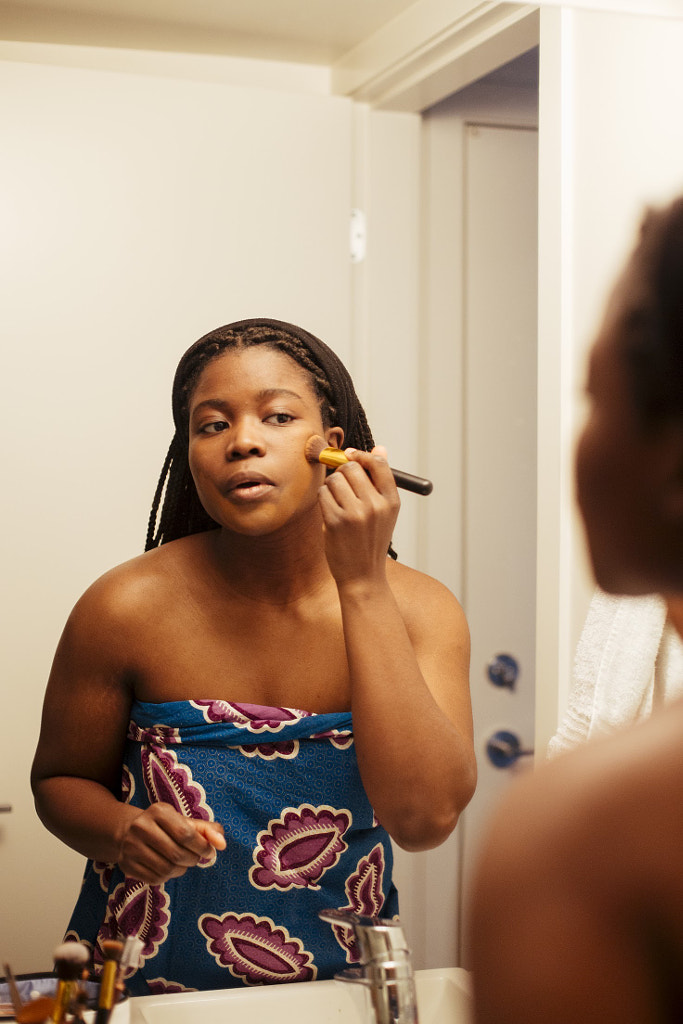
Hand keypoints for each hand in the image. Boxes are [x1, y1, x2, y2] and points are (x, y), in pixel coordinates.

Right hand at [118, 803, 225, 883]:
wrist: (128, 831)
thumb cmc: (164, 826)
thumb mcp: (184, 821)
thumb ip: (206, 829)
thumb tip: (222, 844)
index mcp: (158, 811)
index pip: (185, 834)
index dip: (202, 846)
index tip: (209, 851)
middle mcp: (141, 827)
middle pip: (176, 854)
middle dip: (193, 859)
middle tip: (196, 858)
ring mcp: (131, 847)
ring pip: (166, 868)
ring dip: (182, 869)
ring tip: (184, 862)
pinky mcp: (127, 865)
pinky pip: (155, 879)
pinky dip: (168, 877)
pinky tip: (170, 868)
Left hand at [318, 445, 399, 586]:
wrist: (363, 575)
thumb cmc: (371, 540)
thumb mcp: (384, 512)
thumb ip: (380, 480)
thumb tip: (380, 448)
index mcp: (392, 501)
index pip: (378, 464)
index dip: (362, 455)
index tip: (351, 456)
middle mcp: (376, 506)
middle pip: (351, 468)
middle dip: (342, 472)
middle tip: (342, 485)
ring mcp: (355, 514)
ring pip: (334, 480)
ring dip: (331, 487)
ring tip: (337, 502)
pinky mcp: (336, 522)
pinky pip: (323, 494)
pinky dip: (323, 499)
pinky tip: (330, 512)